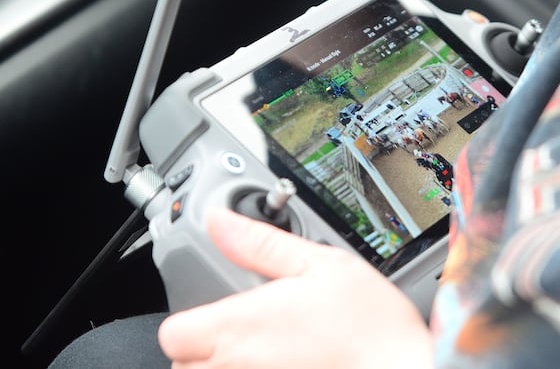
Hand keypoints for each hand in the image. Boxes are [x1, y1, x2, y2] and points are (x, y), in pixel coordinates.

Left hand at [157, 208, 433, 368]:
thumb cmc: (371, 325)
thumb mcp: (320, 263)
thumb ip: (260, 244)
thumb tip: (220, 220)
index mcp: (240, 326)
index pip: (173, 333)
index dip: (191, 319)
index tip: (219, 313)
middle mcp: (235, 368)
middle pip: (184, 364)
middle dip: (207, 347)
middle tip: (250, 332)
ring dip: (225, 367)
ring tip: (268, 354)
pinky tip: (283, 366)